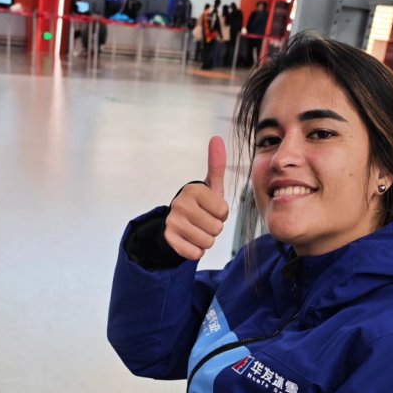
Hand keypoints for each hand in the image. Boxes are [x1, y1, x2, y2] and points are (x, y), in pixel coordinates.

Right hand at [164, 136, 228, 259]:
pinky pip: (195, 253)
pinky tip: (188, 241)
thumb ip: (215, 165)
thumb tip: (216, 138)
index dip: (220, 214)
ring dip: (205, 240)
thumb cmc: (198, 205)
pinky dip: (195, 251)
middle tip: (202, 221)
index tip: (209, 209)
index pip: (223, 212)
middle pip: (216, 228)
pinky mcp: (169, 239)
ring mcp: (173, 221)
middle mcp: (181, 203)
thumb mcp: (209, 187)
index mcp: (193, 189)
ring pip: (207, 242)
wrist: (173, 224)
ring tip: (195, 230)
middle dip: (213, 229)